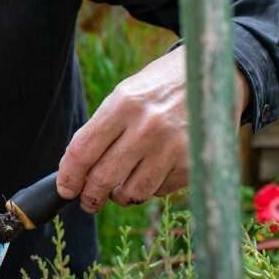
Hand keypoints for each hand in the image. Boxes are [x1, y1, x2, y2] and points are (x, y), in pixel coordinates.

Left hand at [55, 48, 251, 212]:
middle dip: (89, 196)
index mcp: (123, 104)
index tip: (65, 189)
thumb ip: (102, 130)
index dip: (68, 176)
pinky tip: (152, 171)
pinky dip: (149, 188)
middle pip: (102, 178)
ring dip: (120, 196)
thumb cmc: (159, 88)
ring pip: (131, 193)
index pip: (83, 151)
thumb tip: (77, 171)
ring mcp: (172, 148)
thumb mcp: (126, 95)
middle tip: (88, 201)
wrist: (213, 76)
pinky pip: (159, 191)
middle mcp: (147, 127)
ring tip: (119, 188)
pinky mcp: (192, 164)